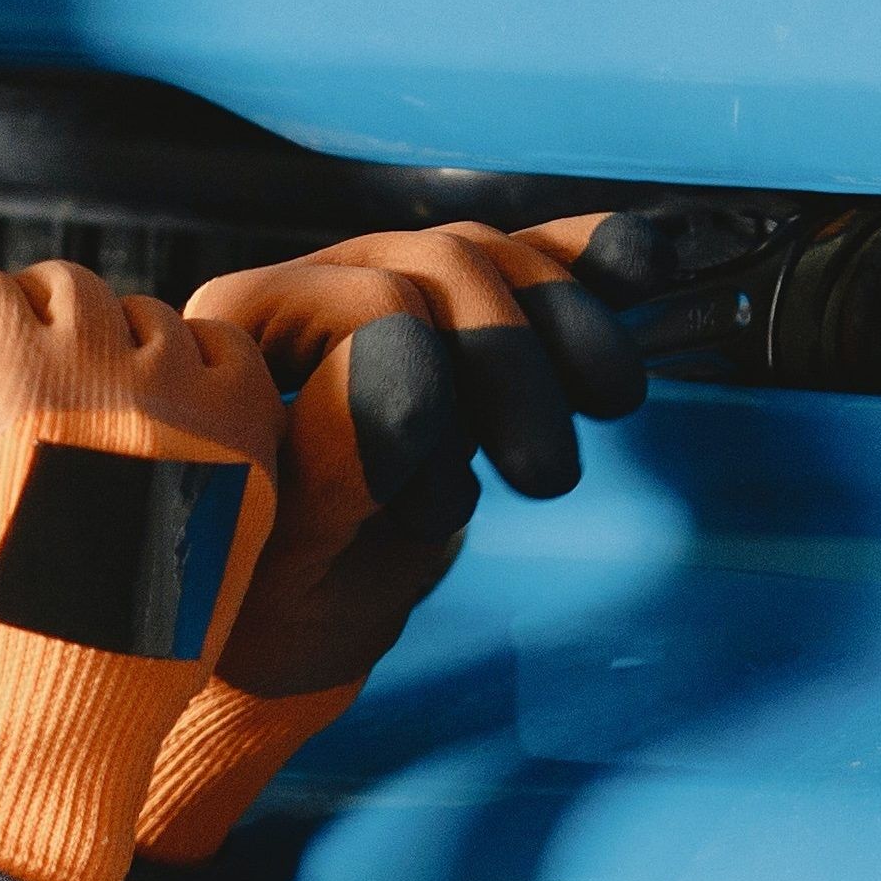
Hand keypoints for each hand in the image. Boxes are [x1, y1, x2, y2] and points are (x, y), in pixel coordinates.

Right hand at [0, 185, 284, 880]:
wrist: (19, 736)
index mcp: (3, 379)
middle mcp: (114, 386)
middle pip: (55, 292)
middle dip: (17, 361)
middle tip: (5, 473)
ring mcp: (195, 423)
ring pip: (137, 319)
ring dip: (97, 369)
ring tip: (67, 474)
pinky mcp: (250, 461)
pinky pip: (221, 356)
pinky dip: (182, 387)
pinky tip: (137, 461)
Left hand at [137, 214, 637, 859]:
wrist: (288, 622)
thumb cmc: (261, 603)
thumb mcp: (284, 559)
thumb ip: (334, 459)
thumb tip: (401, 356)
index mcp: (237, 333)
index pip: (372, 305)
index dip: (433, 393)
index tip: (445, 505)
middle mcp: (305, 286)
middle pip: (440, 267)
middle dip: (513, 361)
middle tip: (548, 477)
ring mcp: (379, 285)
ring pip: (491, 259)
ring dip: (568, 318)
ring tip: (612, 403)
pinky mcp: (443, 315)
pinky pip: (520, 263)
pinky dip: (586, 258)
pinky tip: (643, 264)